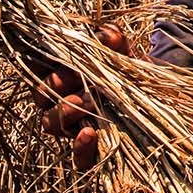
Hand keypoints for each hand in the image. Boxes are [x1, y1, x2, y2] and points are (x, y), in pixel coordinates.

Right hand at [39, 25, 129, 169]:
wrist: (154, 102)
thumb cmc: (128, 73)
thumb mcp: (123, 54)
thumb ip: (114, 41)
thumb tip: (107, 34)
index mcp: (61, 75)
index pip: (37, 68)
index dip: (42, 62)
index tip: (61, 58)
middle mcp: (58, 102)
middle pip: (42, 95)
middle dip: (59, 85)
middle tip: (81, 79)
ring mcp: (71, 130)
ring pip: (50, 123)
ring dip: (65, 111)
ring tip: (88, 101)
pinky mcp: (88, 155)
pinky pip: (76, 158)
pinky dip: (79, 148)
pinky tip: (89, 134)